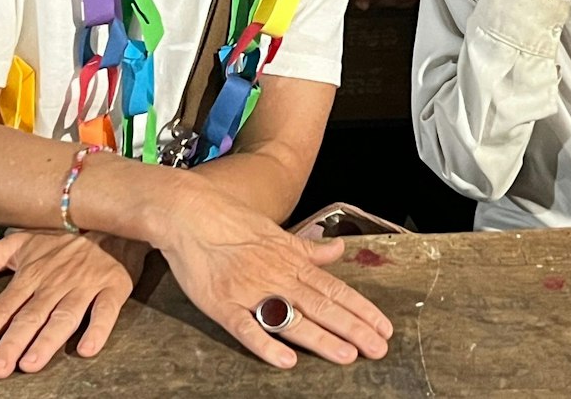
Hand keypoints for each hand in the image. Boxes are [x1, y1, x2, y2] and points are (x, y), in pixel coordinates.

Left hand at [0, 229, 148, 378]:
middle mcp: (55, 281)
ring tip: (30, 363)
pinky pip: (105, 311)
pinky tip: (87, 349)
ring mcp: (84, 285)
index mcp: (31, 273)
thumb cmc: (63, 236)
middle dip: (12, 343)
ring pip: (63, 316)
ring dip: (47, 340)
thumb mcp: (19, 241)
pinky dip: (98, 329)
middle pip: (30, 316)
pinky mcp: (113, 288)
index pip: (3, 306)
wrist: (110, 217)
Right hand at [155, 180, 391, 369]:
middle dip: (353, 328)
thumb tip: (337, 250)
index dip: (360, 309)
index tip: (383, 327)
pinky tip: (286, 359)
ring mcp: (249, 291)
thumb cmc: (229, 219)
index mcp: (290, 260)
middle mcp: (276, 276)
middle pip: (321, 305)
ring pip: (291, 318)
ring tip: (347, 356)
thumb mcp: (275, 230)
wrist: (187, 212)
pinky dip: (266, 343)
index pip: (334, 288)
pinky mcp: (221, 304)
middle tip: (378, 349)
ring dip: (321, 338)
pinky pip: (246, 328)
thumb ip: (307, 247)